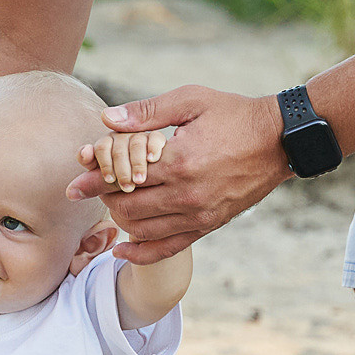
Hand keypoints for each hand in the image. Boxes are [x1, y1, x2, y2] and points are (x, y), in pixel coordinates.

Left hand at [65, 86, 288, 261]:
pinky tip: (123, 250)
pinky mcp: (209, 224)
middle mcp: (187, 194)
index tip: (74, 183)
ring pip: (143, 230)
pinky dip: (142, 253)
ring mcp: (199, 214)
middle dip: (103, 198)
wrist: (280, 140)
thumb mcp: (191, 101)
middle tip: (89, 189)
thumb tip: (106, 119)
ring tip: (110, 205)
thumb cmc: (234, 114)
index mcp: (179, 161)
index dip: (93, 180)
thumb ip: (147, 112)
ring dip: (120, 220)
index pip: (122, 177)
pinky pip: (169, 248)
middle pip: (127, 207)